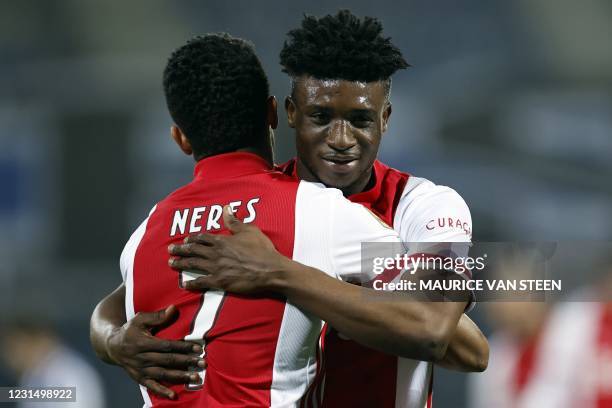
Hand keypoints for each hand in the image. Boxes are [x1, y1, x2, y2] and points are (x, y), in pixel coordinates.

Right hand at [106, 305, 205, 398]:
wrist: (111, 347)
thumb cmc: (129, 330)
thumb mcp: (139, 319)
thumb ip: (157, 316)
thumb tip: (174, 309)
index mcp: (143, 343)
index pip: (167, 345)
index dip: (183, 347)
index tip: (199, 348)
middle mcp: (142, 358)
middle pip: (168, 360)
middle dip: (187, 362)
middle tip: (203, 363)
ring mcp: (140, 370)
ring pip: (163, 374)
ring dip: (180, 376)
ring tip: (195, 378)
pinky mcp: (138, 378)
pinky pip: (151, 386)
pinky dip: (162, 391)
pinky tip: (174, 395)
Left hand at [168, 205, 288, 293]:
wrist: (270, 270)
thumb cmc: (261, 249)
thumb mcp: (249, 231)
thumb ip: (235, 221)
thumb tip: (226, 208)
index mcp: (222, 241)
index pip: (202, 238)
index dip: (192, 239)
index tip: (185, 240)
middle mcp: (215, 254)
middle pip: (193, 250)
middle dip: (181, 250)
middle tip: (170, 250)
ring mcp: (216, 268)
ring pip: (193, 264)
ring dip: (181, 263)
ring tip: (171, 263)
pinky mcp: (220, 282)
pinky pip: (201, 282)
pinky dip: (191, 283)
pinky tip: (184, 284)